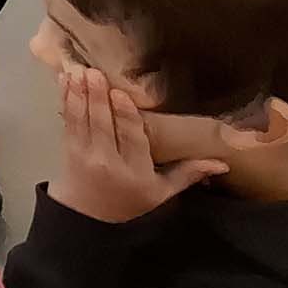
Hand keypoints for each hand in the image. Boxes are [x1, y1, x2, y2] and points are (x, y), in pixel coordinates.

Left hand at [49, 68, 227, 223]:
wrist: (88, 216)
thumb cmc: (129, 199)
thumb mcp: (161, 192)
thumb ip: (188, 174)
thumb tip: (222, 162)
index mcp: (134, 171)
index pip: (131, 140)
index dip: (125, 116)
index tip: (120, 94)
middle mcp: (107, 161)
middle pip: (102, 127)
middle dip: (97, 98)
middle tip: (93, 73)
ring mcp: (84, 154)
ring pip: (81, 121)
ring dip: (78, 94)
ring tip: (76, 71)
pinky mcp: (68, 148)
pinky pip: (68, 121)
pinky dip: (66, 99)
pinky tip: (64, 80)